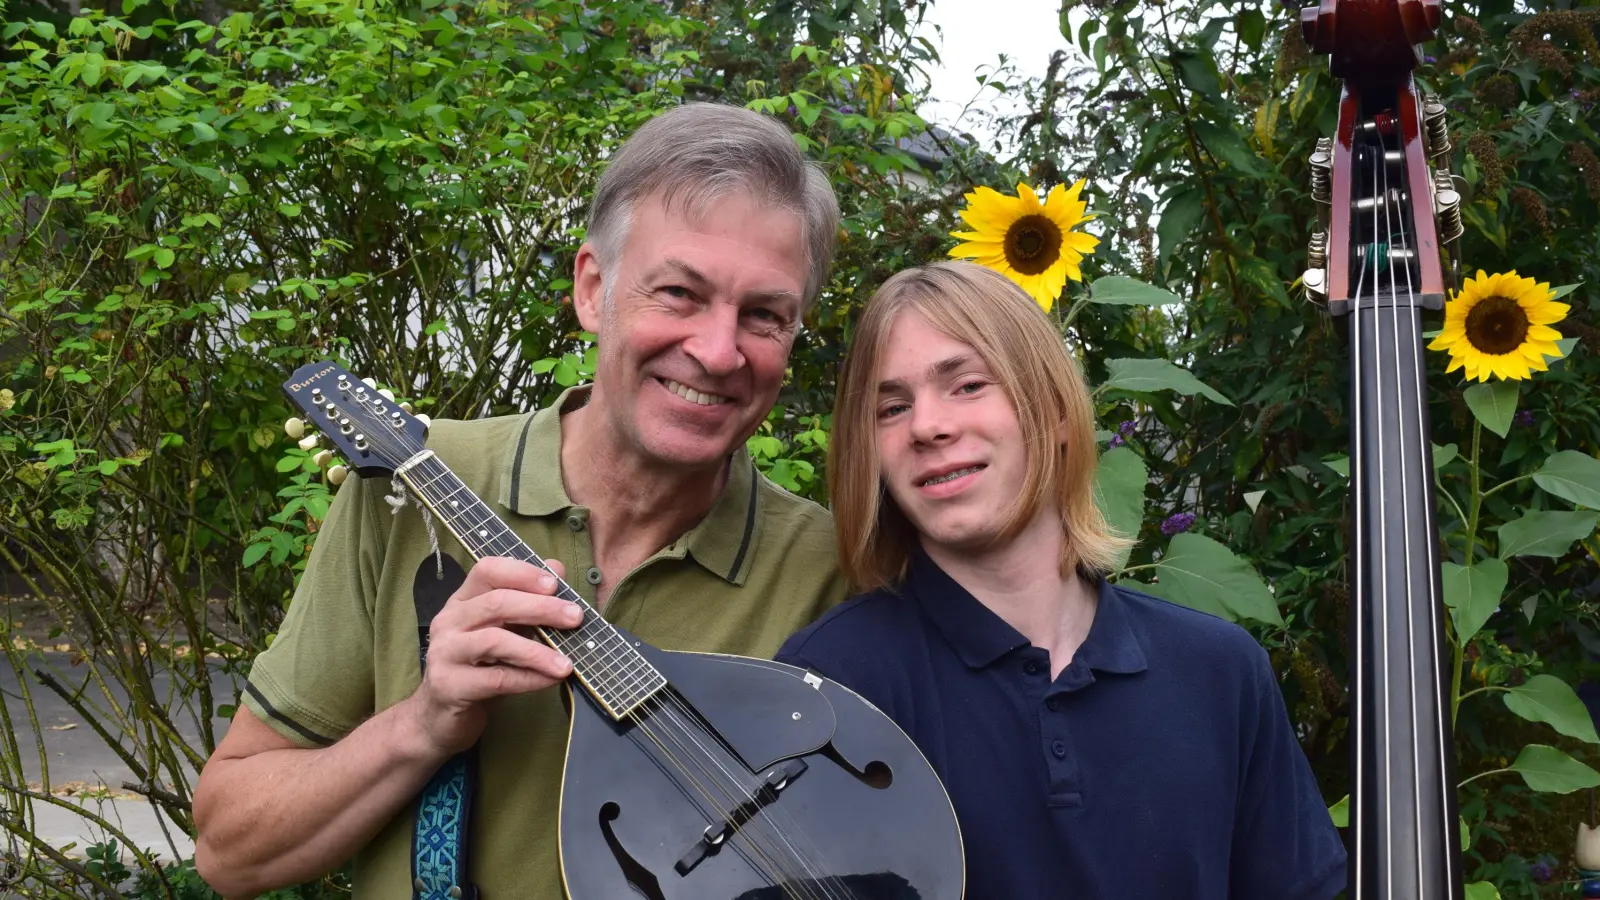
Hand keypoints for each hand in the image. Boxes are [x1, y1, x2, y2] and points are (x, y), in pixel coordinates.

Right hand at [404, 556, 583, 755]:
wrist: (439, 717)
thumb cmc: (477, 668)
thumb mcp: (503, 630)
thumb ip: (527, 600)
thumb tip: (558, 568)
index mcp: (462, 601)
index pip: (487, 570)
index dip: (522, 573)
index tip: (556, 584)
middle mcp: (449, 621)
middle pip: (496, 603)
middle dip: (541, 608)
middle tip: (575, 617)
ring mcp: (445, 653)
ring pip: (494, 641)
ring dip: (536, 651)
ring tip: (566, 662)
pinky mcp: (449, 686)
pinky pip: (495, 679)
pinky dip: (528, 679)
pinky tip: (550, 680)